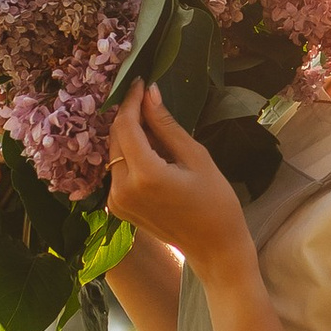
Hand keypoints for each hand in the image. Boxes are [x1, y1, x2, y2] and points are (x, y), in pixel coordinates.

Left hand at [104, 80, 253, 276]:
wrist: (214, 248)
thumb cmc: (216, 201)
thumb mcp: (196, 157)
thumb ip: (166, 125)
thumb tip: (150, 93)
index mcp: (145, 175)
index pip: (125, 126)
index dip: (130, 100)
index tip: (140, 83)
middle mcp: (123, 188)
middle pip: (115, 138)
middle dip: (129, 116)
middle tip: (147, 100)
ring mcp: (116, 201)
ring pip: (115, 154)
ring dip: (129, 136)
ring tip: (155, 129)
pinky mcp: (117, 208)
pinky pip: (118, 171)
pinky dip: (130, 156)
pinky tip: (152, 153)